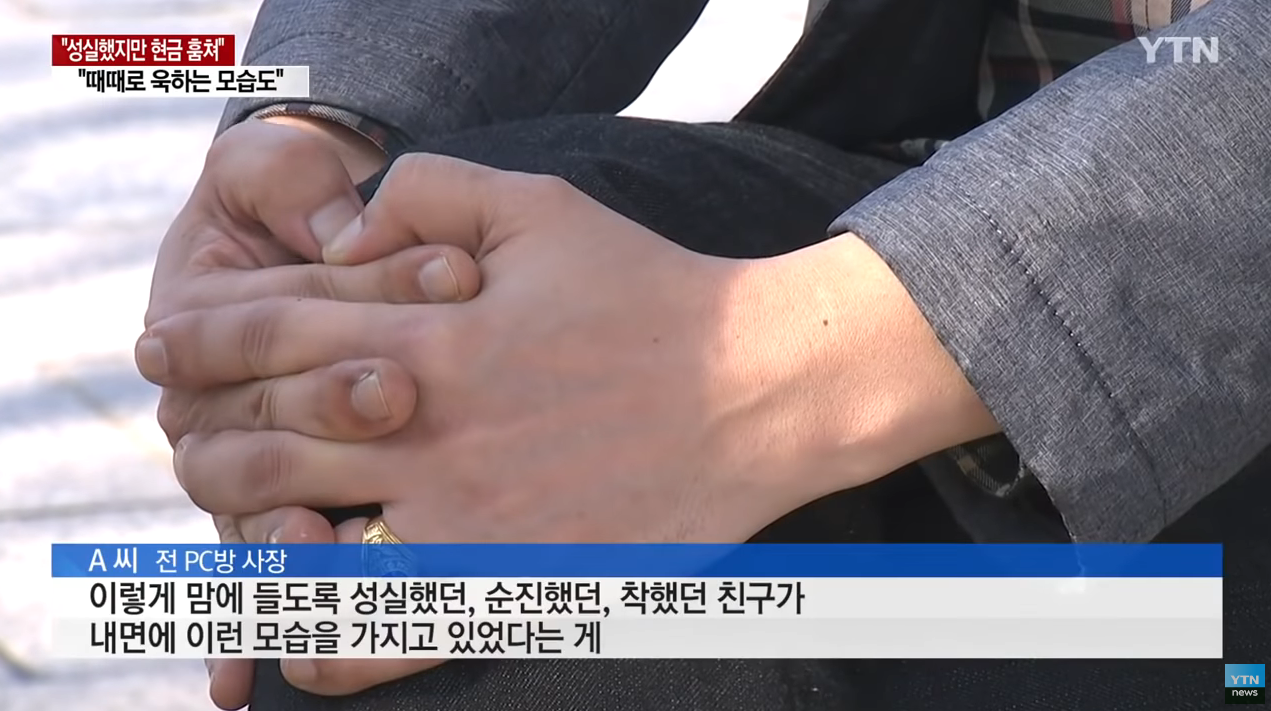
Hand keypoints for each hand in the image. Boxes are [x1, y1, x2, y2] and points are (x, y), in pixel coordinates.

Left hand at [140, 154, 997, 690]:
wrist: (754, 389)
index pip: (268, 336)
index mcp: (429, 338)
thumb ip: (433, 192)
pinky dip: (322, 645)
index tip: (166, 350)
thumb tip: (354, 223)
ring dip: (238, 529)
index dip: (198, 341)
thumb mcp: (543, 206)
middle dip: (198, 436)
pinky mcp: (510, 580)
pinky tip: (294, 639)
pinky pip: (387, 635)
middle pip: (260, 440)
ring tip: (221, 520)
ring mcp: (464, 516)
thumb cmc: (650, 291)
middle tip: (182, 438)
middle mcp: (429, 431)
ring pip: (300, 537)